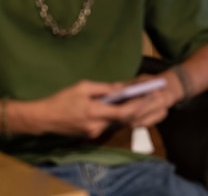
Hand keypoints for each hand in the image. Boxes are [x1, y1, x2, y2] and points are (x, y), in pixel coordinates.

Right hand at [28, 78, 170, 138]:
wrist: (43, 118)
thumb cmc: (62, 99)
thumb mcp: (83, 87)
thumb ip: (104, 88)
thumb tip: (122, 88)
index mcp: (95, 113)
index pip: (124, 112)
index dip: (139, 105)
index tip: (149, 95)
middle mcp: (97, 126)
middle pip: (124, 118)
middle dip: (138, 107)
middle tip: (151, 95)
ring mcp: (95, 132)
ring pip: (118, 121)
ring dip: (129, 111)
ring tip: (141, 98)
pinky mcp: (92, 134)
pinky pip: (110, 123)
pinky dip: (118, 115)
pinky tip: (125, 105)